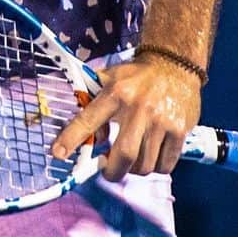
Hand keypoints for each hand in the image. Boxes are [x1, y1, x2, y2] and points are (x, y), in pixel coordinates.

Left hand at [51, 56, 201, 180]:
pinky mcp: (179, 132)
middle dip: (112, 171)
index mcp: (115, 93)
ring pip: (144, 165)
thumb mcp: (111, 79)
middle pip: (123, 155)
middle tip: (108, 169)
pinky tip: (151, 155)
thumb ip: (95, 103)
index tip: (57, 153)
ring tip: (132, 159)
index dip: (71, 138)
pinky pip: (164, 166)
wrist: (174, 65)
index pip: (88, 119)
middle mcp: (138, 108)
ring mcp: (161, 122)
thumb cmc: (137, 76)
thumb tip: (89, 137)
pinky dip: (155, 167)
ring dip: (134, 169)